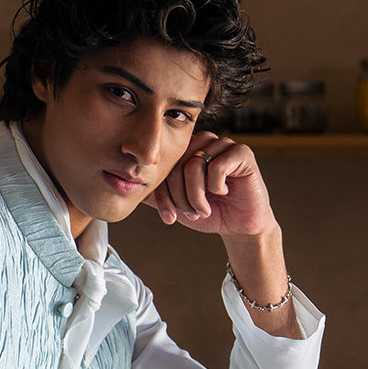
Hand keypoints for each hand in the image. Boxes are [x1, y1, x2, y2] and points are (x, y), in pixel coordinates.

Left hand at [146, 131, 299, 337]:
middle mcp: (203, 143)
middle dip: (179, 198)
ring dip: (196, 196)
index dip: (163, 194)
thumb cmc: (208, 212)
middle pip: (176, 165)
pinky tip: (223, 193)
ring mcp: (223, 145)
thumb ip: (154, 194)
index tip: (168, 217)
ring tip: (204, 208)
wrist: (238, 225)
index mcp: (186, 151)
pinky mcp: (242, 153)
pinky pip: (218, 165)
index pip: (162, 167)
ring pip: (194, 166)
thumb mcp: (175, 204)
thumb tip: (124, 186)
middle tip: (192, 213)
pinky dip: (216, 187)